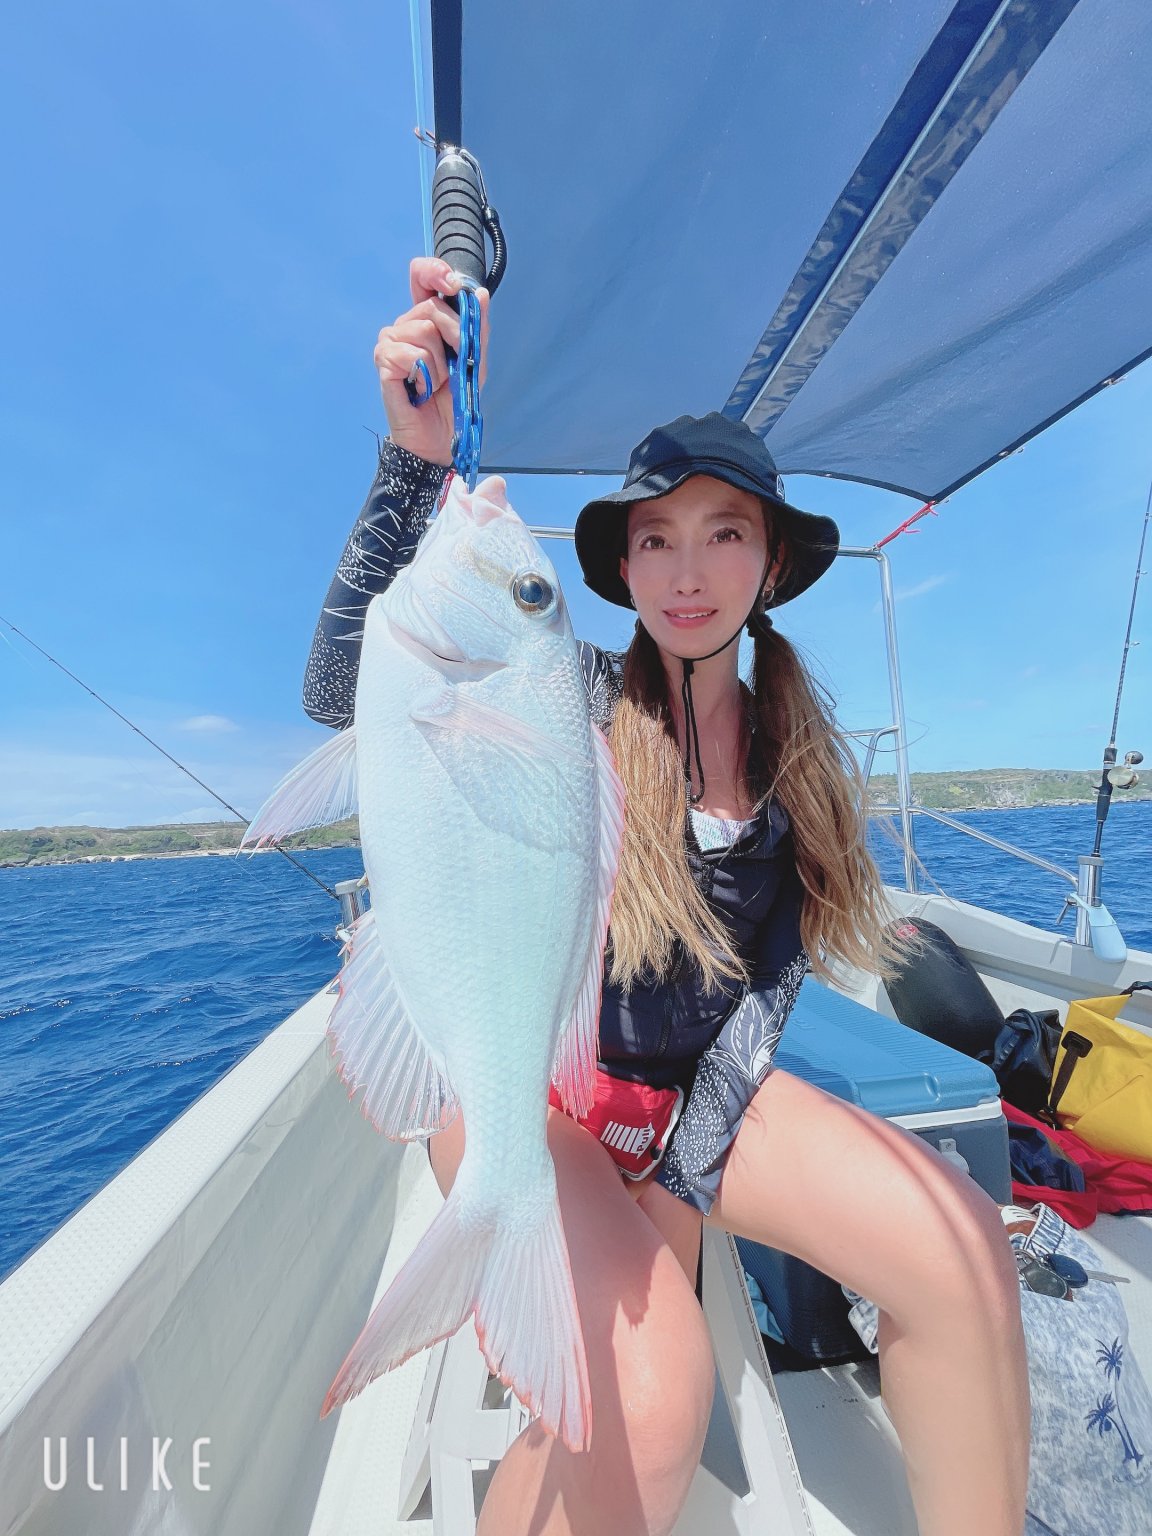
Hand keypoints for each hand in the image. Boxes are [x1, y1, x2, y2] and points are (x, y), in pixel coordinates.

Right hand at [374, 256, 490, 467]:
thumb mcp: (475, 361)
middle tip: (455, 365)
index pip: (421, 276)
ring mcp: (391, 342)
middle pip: (431, 307)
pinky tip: (422, 388)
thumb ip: (477, 329)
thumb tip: (479, 293)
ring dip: (441, 363)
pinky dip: (426, 374)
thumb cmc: (454, 399)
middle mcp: (405, 325)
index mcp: (425, 318)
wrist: (441, 437)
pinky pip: (412, 353)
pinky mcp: (384, 362)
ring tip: (436, 381)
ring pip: (423, 330)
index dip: (434, 271)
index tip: (453, 285)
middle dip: (455, 336)